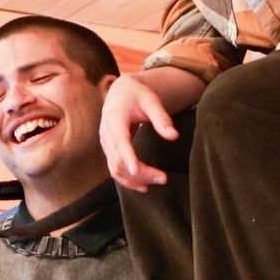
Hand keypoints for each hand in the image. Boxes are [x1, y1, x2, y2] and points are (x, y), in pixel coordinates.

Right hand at [100, 69, 187, 189]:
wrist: (120, 93)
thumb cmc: (137, 95)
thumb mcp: (152, 101)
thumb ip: (162, 118)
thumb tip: (174, 136)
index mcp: (114, 118)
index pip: (119, 141)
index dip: (127, 156)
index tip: (136, 170)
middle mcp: (106, 133)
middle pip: (119, 159)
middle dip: (140, 172)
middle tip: (164, 178)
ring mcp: (105, 144)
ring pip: (116, 168)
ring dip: (136, 179)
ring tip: (158, 181)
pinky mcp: (108, 151)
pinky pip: (114, 170)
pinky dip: (127, 180)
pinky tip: (144, 186)